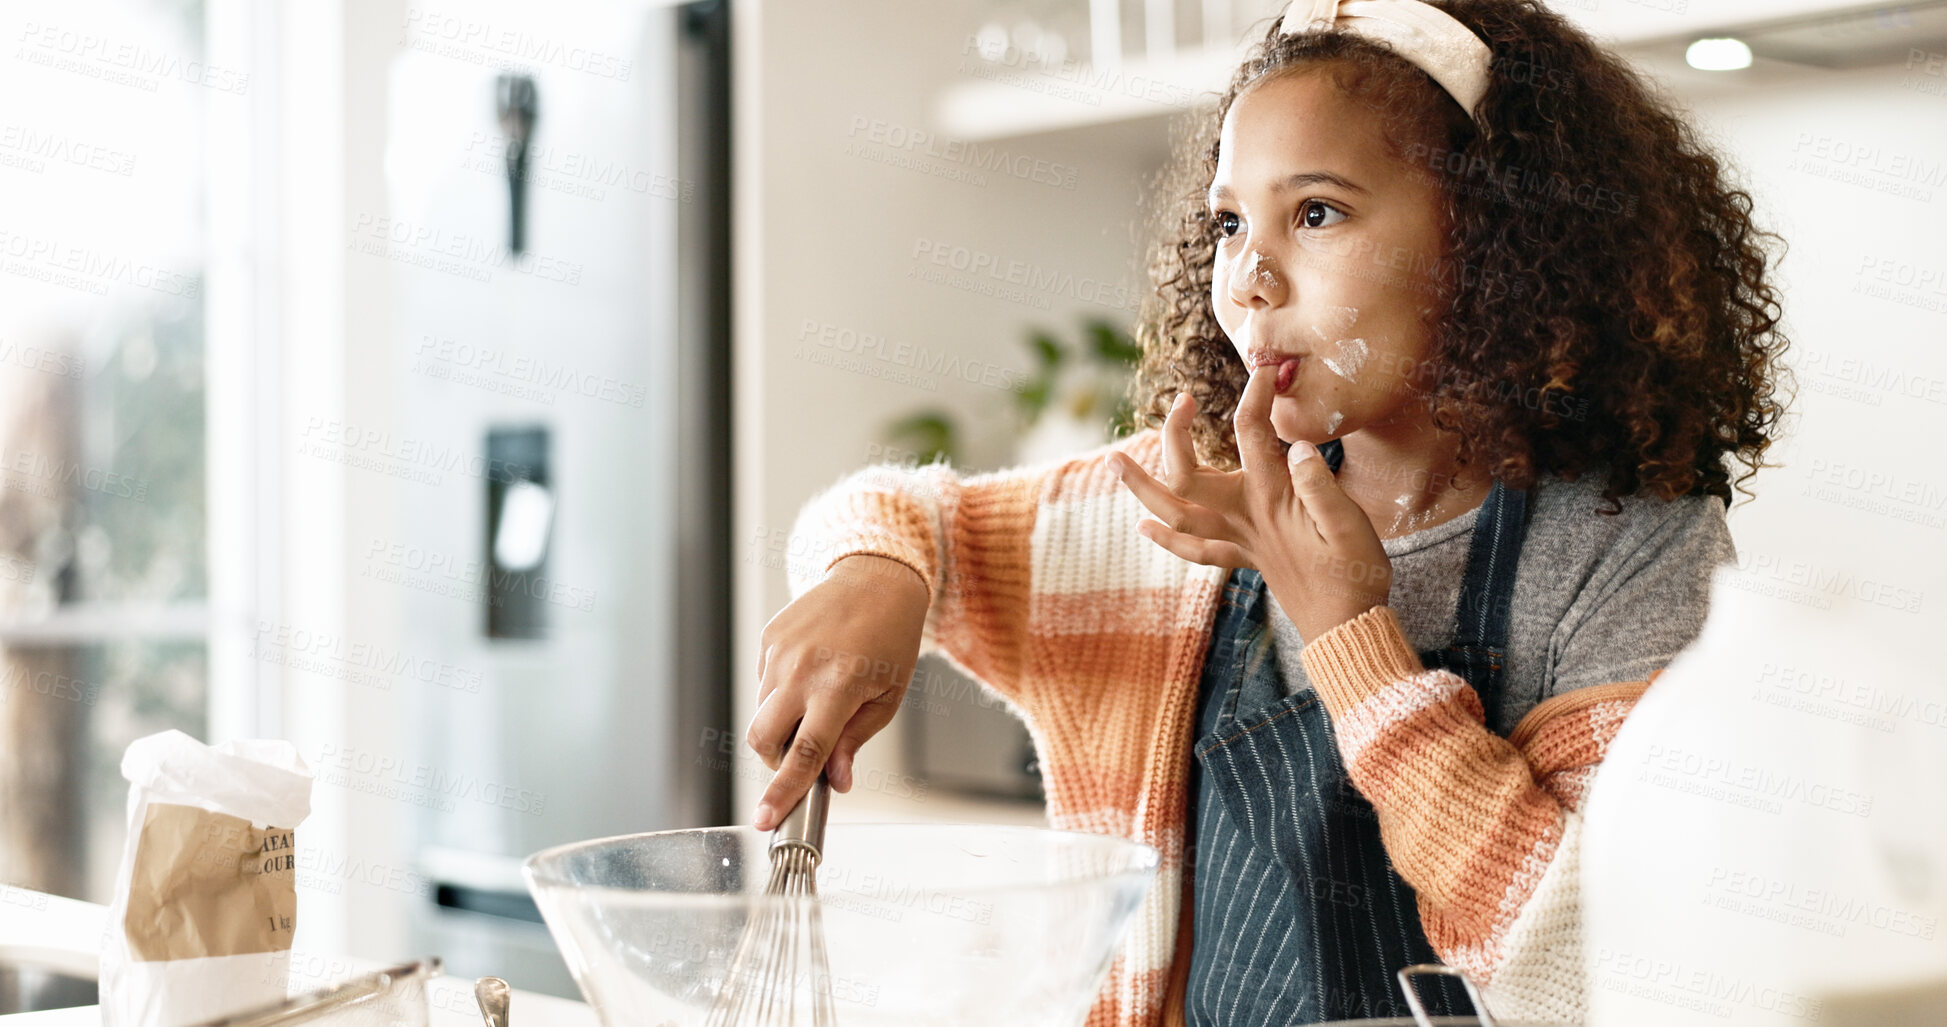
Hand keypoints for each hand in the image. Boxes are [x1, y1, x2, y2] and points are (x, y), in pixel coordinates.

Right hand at [747, 554, 927, 829]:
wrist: (876, 580)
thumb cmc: (891, 640)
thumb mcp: (888, 697)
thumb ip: (854, 741)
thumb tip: (834, 781)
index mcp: (839, 687)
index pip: (804, 753)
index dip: (783, 791)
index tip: (764, 819)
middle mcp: (802, 669)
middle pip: (763, 738)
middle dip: (775, 759)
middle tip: (803, 753)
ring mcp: (781, 651)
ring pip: (760, 712)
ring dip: (781, 724)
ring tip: (817, 700)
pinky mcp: (769, 637)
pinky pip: (763, 682)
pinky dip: (780, 693)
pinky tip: (810, 672)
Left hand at [1108, 368, 1393, 641]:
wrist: (1349, 627)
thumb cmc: (1356, 573)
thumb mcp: (1350, 524)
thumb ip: (1320, 486)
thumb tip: (1295, 446)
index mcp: (1273, 500)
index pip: (1253, 434)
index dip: (1255, 397)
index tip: (1263, 370)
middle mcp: (1245, 518)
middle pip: (1188, 475)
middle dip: (1174, 436)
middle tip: (1180, 401)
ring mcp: (1239, 540)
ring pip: (1176, 513)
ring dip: (1141, 488)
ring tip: (1112, 462)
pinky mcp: (1244, 559)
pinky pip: (1195, 549)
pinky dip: (1166, 538)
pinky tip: (1143, 527)